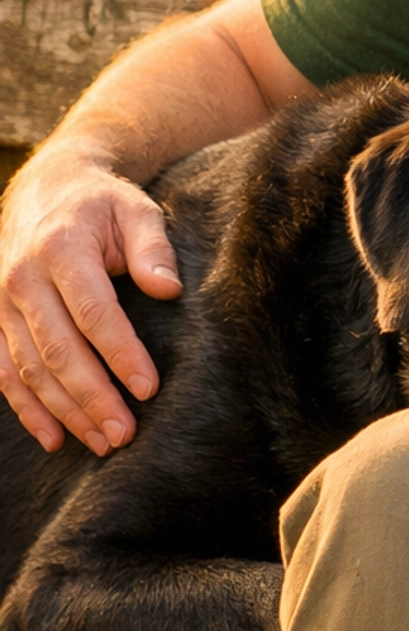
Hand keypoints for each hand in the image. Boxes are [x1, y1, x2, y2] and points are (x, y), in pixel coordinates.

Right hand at [0, 150, 179, 454]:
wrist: (45, 188)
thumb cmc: (102, 203)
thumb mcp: (135, 208)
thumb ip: (153, 247)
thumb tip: (169, 289)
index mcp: (61, 248)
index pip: (93, 312)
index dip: (120, 353)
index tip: (148, 387)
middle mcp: (23, 278)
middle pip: (57, 349)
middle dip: (92, 396)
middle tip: (125, 433)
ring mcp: (2, 303)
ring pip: (30, 369)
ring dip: (64, 411)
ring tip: (103, 442)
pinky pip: (5, 373)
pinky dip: (27, 409)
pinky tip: (55, 438)